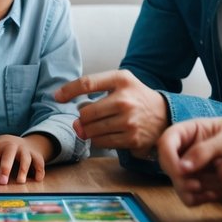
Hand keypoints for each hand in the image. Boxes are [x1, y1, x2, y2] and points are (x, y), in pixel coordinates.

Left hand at [0, 134, 54, 183]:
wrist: (22, 143)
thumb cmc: (1, 152)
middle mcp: (12, 147)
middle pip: (9, 155)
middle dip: (6, 167)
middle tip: (2, 181)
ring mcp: (25, 151)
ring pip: (26, 159)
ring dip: (23, 170)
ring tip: (20, 182)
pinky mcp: (36, 155)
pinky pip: (40, 162)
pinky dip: (39, 171)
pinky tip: (37, 179)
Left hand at [54, 70, 168, 153]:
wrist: (164, 115)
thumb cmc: (135, 96)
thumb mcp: (119, 82)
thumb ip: (94, 90)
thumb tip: (76, 115)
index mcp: (121, 79)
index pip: (87, 83)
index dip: (68, 90)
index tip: (57, 97)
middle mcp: (125, 99)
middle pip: (85, 113)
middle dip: (82, 118)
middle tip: (88, 117)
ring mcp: (129, 121)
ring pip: (91, 130)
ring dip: (88, 130)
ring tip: (99, 125)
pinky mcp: (131, 139)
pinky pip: (101, 142)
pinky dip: (98, 139)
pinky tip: (107, 133)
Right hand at [158, 118, 221, 205]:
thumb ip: (206, 149)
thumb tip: (182, 166)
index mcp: (191, 131)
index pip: (166, 141)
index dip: (169, 157)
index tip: (181, 171)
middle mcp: (187, 149)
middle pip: (167, 164)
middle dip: (178, 178)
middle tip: (196, 186)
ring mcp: (191, 168)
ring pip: (176, 182)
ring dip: (187, 190)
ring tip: (209, 191)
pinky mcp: (198, 184)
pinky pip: (188, 195)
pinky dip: (197, 199)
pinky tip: (214, 195)